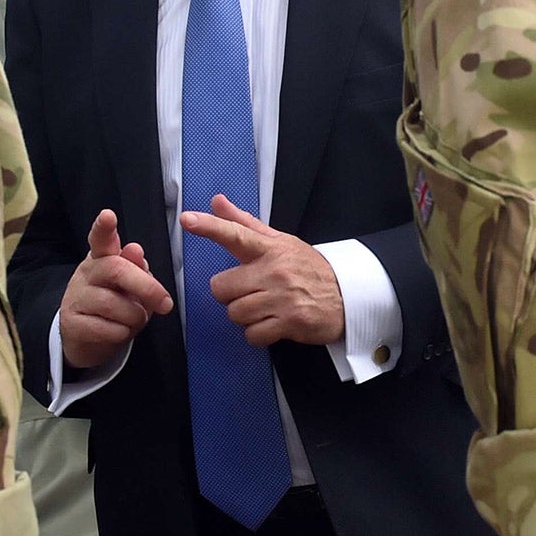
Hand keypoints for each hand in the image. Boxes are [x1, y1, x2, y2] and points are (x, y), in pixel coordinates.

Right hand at [58, 210, 171, 369]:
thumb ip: (137, 269)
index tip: (108, 215)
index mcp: (103, 258)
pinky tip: (119, 331)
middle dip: (146, 287)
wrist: (89, 338)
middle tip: (165, 303)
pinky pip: (106, 329)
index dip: (104, 227)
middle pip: (116, 270)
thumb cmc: (116, 305)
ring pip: (113, 304)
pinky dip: (122, 333)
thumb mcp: (131, 286)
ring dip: (134, 316)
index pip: (100, 238)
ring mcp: (76, 297)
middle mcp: (87, 273)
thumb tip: (136, 251)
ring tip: (134, 319)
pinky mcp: (71, 323)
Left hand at [178, 195, 343, 347]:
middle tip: (249, 291)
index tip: (187, 220)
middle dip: (230, 294)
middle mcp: (275, 271)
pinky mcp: (290, 322)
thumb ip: (244, 223)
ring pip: (235, 313)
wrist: (348, 296)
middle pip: (222, 288)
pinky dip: (258, 333)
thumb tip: (217, 201)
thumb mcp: (280, 241)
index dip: (210, 227)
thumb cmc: (308, 268)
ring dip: (245, 315)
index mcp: (270, 248)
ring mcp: (282, 298)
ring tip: (264, 308)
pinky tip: (272, 323)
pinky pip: (252, 334)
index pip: (235, 234)